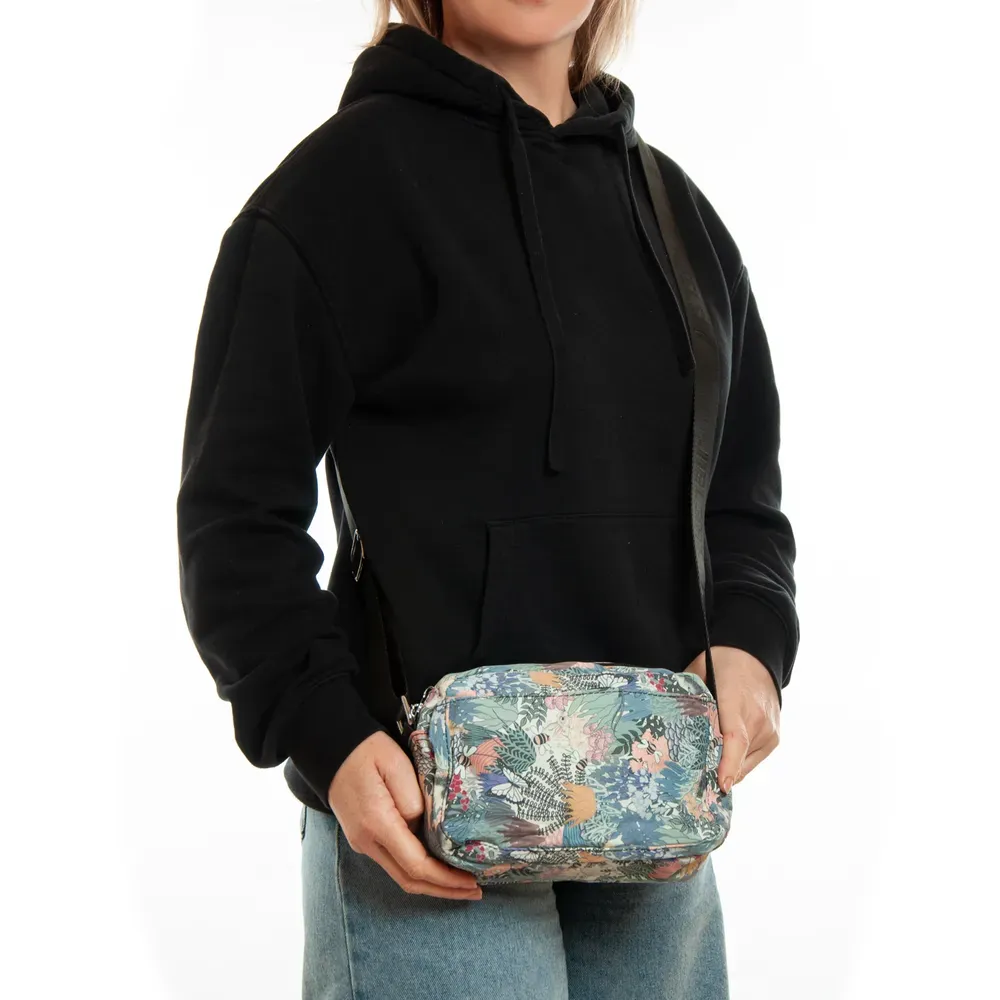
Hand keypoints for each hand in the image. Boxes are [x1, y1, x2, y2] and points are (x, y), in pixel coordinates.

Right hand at [327, 731, 482, 900]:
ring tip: (461, 883)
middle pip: (409, 881)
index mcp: (377, 824)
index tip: (471, 882)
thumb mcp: (397, 764)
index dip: (446, 879)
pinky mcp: (364, 837)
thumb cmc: (366, 750)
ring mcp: (363, 842)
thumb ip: (414, 799)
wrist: (329, 748)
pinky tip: (437, 866)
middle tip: (475, 891)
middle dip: (444, 890)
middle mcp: (367, 841)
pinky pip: (395, 862)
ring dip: (432, 883)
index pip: (417, 866)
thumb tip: (425, 827)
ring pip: (401, 875)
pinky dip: (419, 870)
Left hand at [684, 646, 779, 792]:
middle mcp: (758, 719)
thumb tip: (666, 720)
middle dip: (717, 772)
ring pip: (745, 763)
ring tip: (705, 771)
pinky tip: (722, 762)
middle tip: (694, 785)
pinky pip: (753, 760)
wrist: (755, 657)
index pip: (735, 738)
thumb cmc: (721, 664)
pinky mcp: (774, 738)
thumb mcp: (697, 673)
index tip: (721, 785)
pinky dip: (738, 764)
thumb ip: (686, 698)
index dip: (728, 764)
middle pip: (737, 756)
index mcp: (736, 701)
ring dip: (727, 769)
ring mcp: (769, 730)